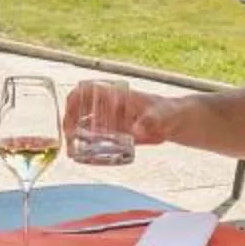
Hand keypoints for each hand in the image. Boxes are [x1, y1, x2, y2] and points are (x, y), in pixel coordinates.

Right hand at [61, 81, 183, 149]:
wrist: (176, 123)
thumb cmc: (169, 112)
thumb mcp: (162, 115)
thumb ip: (151, 121)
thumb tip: (136, 130)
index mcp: (116, 94)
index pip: (86, 90)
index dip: (73, 100)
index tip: (69, 115)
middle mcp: (109, 105)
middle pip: (79, 107)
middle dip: (69, 120)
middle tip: (69, 138)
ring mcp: (110, 120)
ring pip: (83, 123)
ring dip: (74, 133)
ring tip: (72, 150)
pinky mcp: (114, 133)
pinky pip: (94, 137)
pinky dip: (85, 144)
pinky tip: (83, 155)